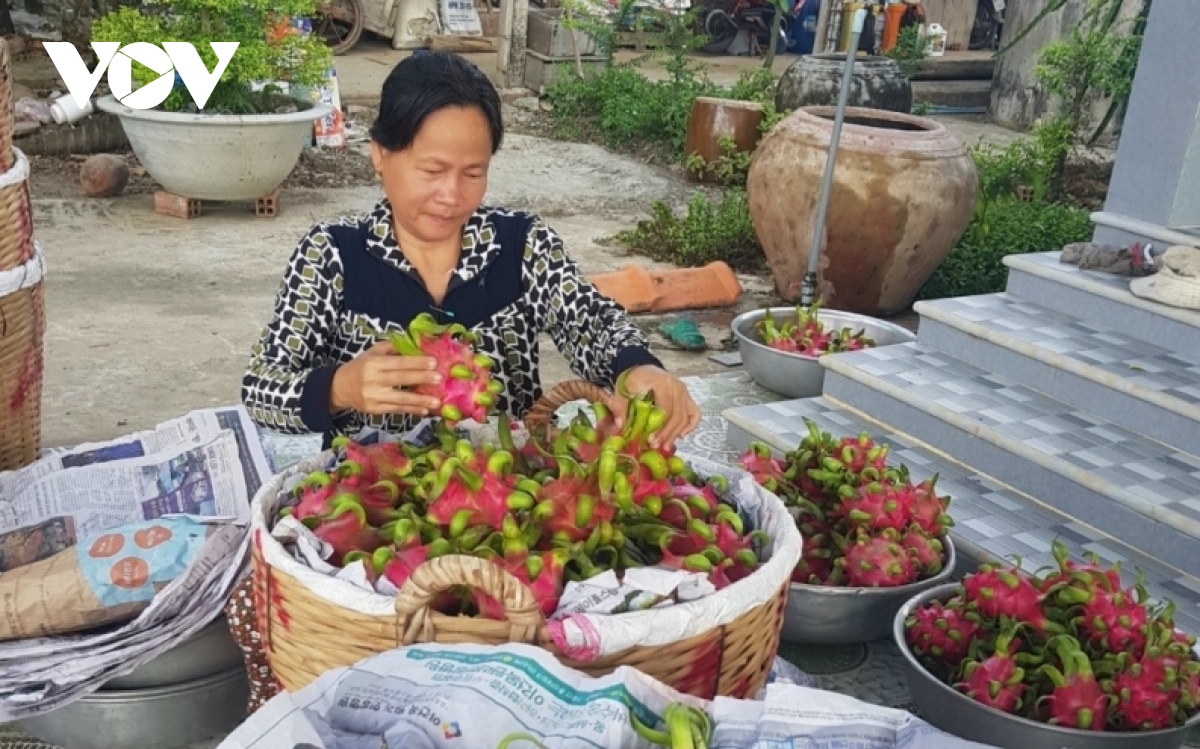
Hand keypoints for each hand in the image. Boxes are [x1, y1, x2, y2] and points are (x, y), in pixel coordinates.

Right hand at [329, 341, 443, 416]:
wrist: (339, 388)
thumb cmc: (361, 367)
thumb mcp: (372, 353)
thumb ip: (392, 348)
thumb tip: (416, 343)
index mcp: (373, 363)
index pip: (398, 363)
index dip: (416, 363)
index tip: (433, 362)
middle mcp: (373, 380)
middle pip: (401, 379)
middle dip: (421, 378)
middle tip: (439, 378)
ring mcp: (374, 397)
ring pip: (400, 399)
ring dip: (420, 400)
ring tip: (436, 401)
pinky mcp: (375, 410)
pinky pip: (397, 409)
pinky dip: (411, 410)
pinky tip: (424, 410)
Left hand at [607, 365, 700, 448]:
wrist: (641, 368)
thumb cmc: (633, 379)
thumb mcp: (622, 390)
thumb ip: (620, 406)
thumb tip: (621, 426)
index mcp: (661, 383)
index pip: (665, 409)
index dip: (659, 427)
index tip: (650, 440)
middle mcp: (677, 386)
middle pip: (677, 415)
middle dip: (667, 433)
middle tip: (656, 446)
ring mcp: (684, 392)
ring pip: (685, 417)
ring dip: (676, 434)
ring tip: (665, 446)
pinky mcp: (687, 397)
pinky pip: (694, 413)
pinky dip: (690, 425)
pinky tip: (681, 436)